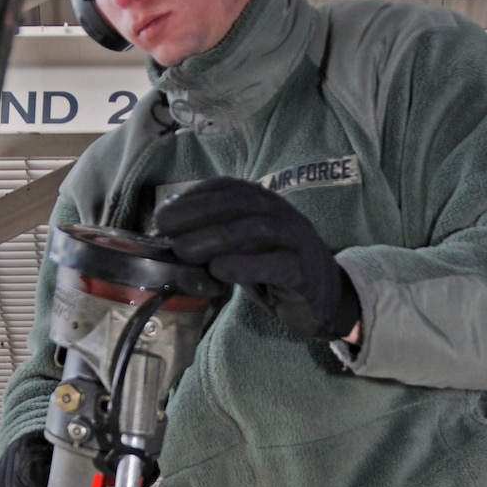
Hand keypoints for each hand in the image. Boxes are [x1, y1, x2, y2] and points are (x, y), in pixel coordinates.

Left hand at [156, 178, 360, 341]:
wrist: (324, 298)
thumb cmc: (274, 271)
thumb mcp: (241, 251)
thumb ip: (212, 244)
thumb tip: (168, 243)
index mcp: (264, 203)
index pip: (227, 188)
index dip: (193, 196)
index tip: (163, 214)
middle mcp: (281, 214)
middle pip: (239, 204)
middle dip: (198, 214)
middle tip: (167, 233)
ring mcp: (296, 241)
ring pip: (256, 231)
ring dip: (215, 239)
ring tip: (185, 252)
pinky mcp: (305, 273)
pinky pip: (277, 265)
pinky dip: (246, 266)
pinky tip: (220, 271)